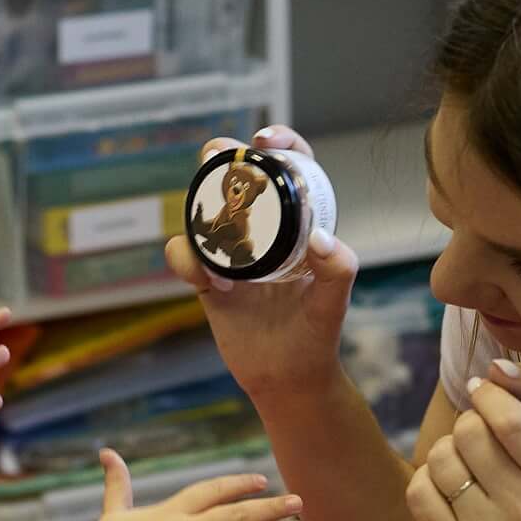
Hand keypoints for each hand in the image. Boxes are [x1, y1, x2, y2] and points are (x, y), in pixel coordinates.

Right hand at [164, 128, 358, 404]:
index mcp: (297, 223)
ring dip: (195, 209)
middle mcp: (262, 230)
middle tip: (216, 156)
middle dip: (220, 157)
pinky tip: (213, 286)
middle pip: (234, 176)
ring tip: (208, 233)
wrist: (287, 378)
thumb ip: (337, 268)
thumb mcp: (335, 301)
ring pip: (199, 210)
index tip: (266, 141)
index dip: (279, 144)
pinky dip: (188, 262)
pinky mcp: (206, 278)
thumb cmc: (316, 336)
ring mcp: (229, 251)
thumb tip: (319, 238)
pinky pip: (183, 254)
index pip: (290, 167)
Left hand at [404, 360, 520, 520]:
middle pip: (468, 433)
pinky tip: (452, 488)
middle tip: (482, 438)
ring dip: (448, 449)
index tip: (483, 391)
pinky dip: (428, 479)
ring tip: (469, 464)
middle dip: (469, 421)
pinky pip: (418, 491)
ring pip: (440, 459)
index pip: (509, 421)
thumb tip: (494, 367)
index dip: (487, 394)